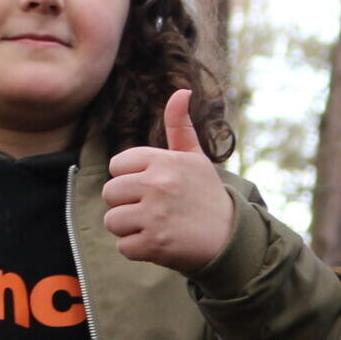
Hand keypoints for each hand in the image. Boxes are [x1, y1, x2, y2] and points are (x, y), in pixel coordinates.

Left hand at [103, 89, 235, 271]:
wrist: (230, 238)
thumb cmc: (207, 195)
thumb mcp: (195, 158)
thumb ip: (180, 126)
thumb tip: (182, 90)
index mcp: (163, 160)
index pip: (116, 166)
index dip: (130, 178)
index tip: (152, 188)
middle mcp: (157, 184)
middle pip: (110, 193)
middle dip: (126, 204)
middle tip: (153, 210)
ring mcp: (154, 215)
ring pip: (112, 220)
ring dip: (129, 228)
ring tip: (155, 226)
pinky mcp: (154, 244)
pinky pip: (123, 247)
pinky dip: (138, 250)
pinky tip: (159, 243)